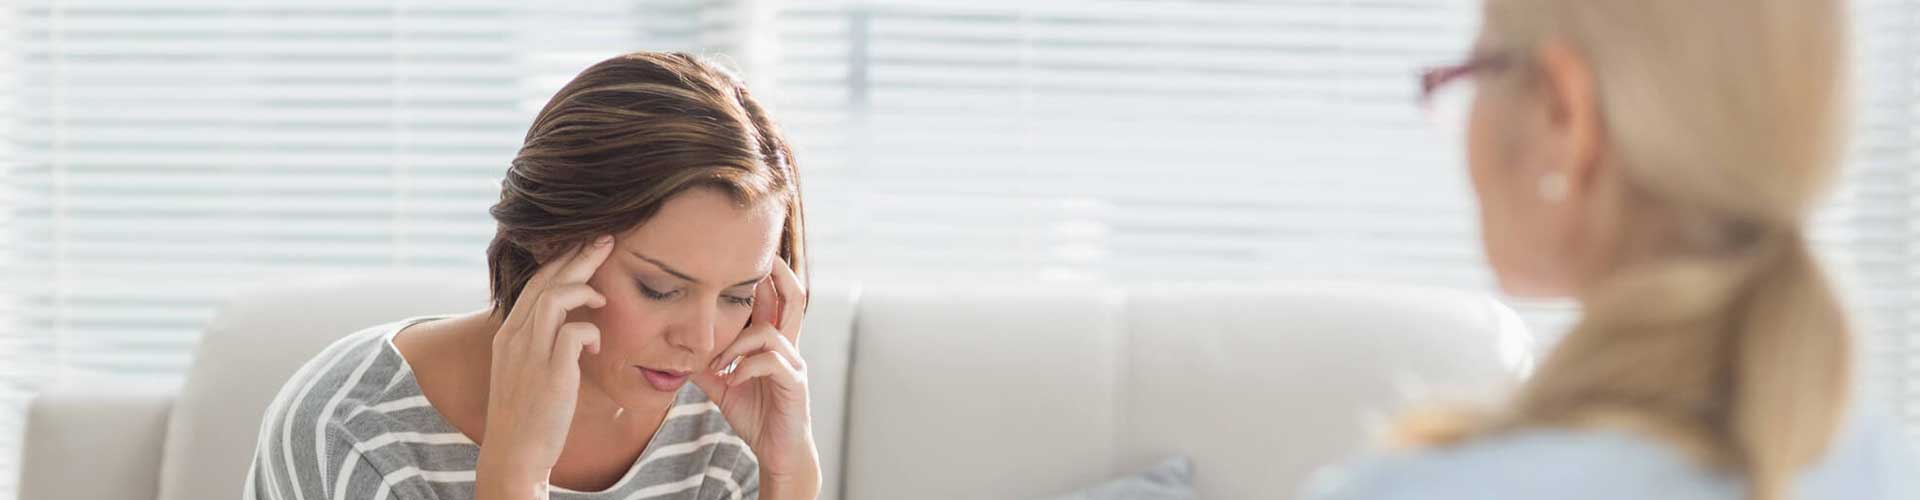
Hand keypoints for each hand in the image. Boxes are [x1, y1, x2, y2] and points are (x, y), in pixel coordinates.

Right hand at [475, 235, 612, 498]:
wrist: (514, 453)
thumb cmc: (527, 413)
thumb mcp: (525, 369)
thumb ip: (539, 343)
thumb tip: (568, 324)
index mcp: (508, 335)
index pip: (534, 284)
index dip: (561, 262)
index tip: (586, 247)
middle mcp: (514, 338)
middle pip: (545, 281)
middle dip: (578, 256)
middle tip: (607, 239)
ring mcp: (530, 355)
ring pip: (553, 298)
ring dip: (583, 288)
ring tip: (604, 293)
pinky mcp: (550, 374)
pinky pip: (573, 333)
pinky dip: (590, 331)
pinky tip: (596, 345)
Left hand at [692, 258, 819, 498]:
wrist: (778, 451)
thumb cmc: (757, 416)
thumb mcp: (724, 385)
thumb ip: (708, 364)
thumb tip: (677, 349)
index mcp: (773, 342)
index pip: (774, 299)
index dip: (765, 275)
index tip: (748, 254)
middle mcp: (788, 347)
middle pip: (794, 298)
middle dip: (778, 274)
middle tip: (761, 256)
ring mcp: (794, 364)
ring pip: (769, 332)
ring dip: (737, 343)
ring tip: (718, 363)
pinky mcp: (795, 384)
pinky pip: (770, 362)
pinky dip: (745, 367)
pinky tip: (731, 380)